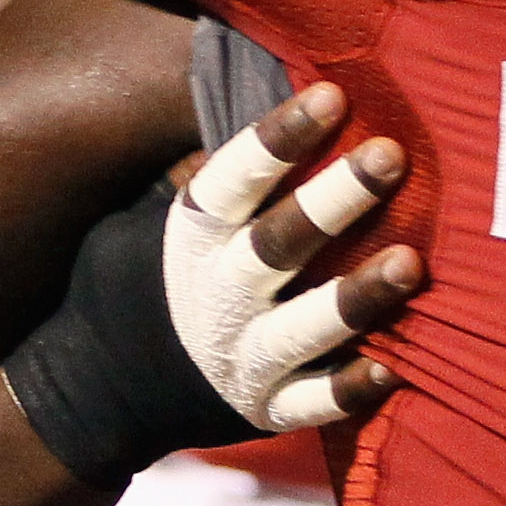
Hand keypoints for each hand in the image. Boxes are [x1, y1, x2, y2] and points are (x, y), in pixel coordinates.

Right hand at [3, 84, 417, 488]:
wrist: (95, 393)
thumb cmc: (131, 288)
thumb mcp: (139, 225)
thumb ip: (195, 182)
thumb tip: (246, 102)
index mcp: (188, 239)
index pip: (234, 179)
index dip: (282, 137)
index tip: (332, 95)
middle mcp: (215, 296)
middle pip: (278, 244)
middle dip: (333, 200)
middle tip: (390, 155)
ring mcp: (241, 358)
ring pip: (305, 327)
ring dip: (357, 295)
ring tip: (411, 262)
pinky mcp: (263, 410)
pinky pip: (311, 404)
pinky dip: (350, 391)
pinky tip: (394, 369)